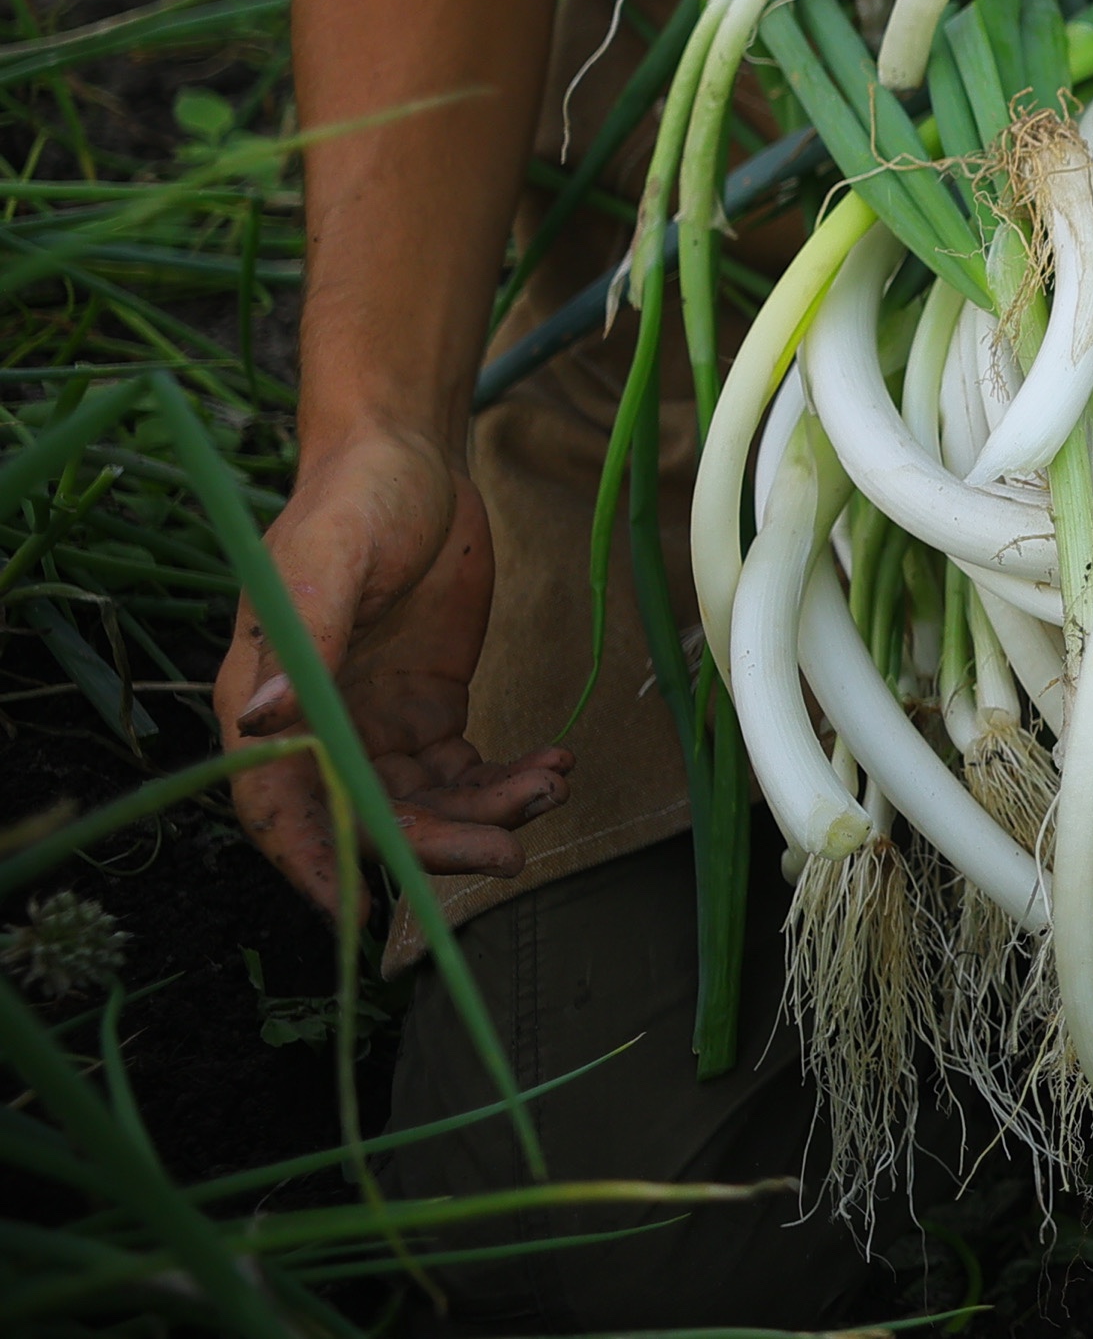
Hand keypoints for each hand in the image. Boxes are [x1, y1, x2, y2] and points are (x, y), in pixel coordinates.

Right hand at [214, 430, 571, 914]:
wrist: (411, 456)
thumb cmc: (354, 498)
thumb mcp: (327, 561)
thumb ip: (300, 640)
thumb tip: (256, 723)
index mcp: (266, 701)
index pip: (277, 807)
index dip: (313, 866)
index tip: (361, 916)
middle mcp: (317, 727)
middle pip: (369, 817)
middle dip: (437, 843)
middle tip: (510, 851)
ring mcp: (374, 722)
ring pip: (425, 802)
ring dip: (486, 809)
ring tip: (551, 785)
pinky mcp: (427, 708)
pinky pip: (463, 768)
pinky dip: (506, 777)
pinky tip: (555, 764)